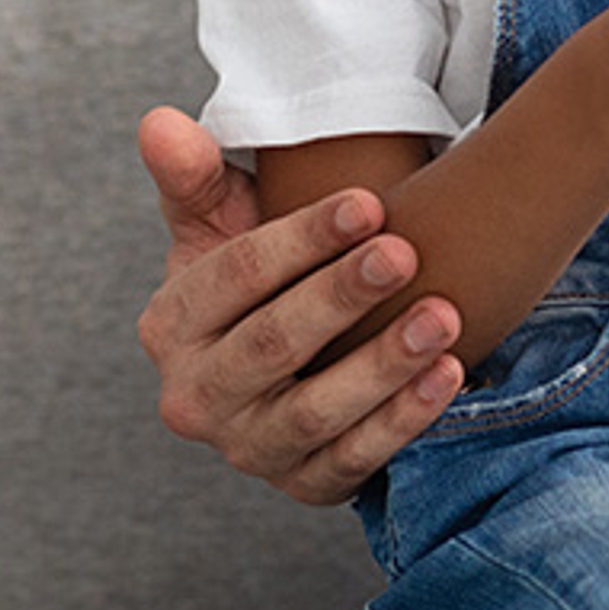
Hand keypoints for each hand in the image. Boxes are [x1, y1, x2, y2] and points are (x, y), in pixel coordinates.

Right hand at [134, 105, 463, 506]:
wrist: (297, 357)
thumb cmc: (261, 275)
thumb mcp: (220, 222)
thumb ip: (194, 176)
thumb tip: (160, 123)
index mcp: (170, 326)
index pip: (235, 277)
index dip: (302, 240)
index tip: (370, 204)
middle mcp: (195, 399)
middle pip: (270, 345)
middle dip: (340, 298)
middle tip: (406, 254)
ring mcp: (249, 450)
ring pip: (314, 411)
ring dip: (382, 365)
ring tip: (443, 317)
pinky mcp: (304, 485)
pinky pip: (354, 460)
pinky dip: (403, 421)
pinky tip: (448, 374)